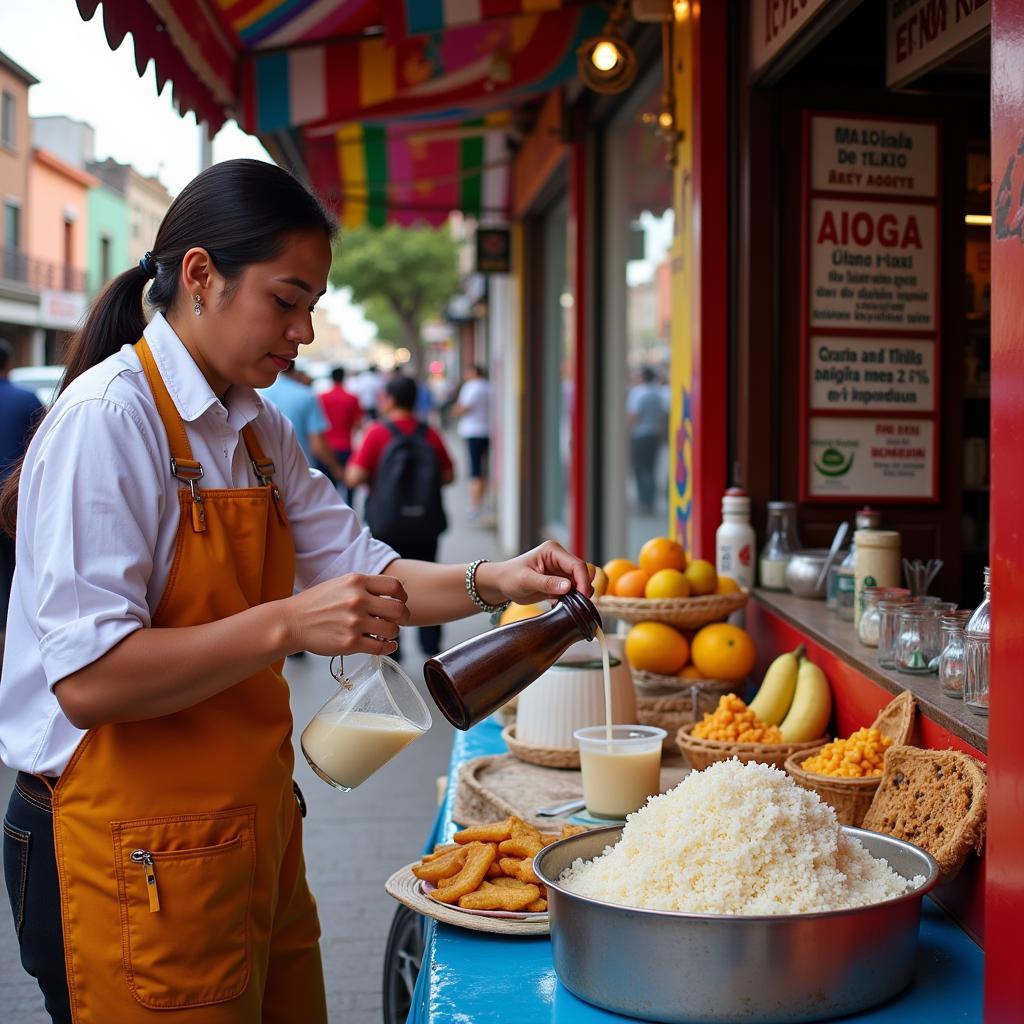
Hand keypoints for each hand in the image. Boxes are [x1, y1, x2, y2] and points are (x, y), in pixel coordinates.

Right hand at [284, 574, 409, 656]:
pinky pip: (381, 647)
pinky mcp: (350, 643)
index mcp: (357, 582)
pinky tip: (387, 645)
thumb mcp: (341, 583)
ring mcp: (354, 622)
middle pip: (399, 609)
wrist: (292, 622)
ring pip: (392, 630)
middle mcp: (357, 600)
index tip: (401, 602)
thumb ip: (365, 586)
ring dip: (393, 633)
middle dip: (403, 617)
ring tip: (386, 633)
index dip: (403, 596)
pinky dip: (389, 647)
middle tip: (400, 621)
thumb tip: (393, 595)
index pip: (395, 586)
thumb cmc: (316, 603)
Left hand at [477, 540, 592, 606]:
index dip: (583, 580)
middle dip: (583, 588)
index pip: (576, 564)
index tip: (583, 596)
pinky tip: (563, 605)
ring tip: (570, 605)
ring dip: (579, 594)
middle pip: (582, 573)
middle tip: (579, 604)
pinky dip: (572, 598)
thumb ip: (547, 583)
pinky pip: (574, 590)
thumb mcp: (526, 580)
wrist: (502, 584)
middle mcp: (560, 558)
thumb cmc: (510, 577)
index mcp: (553, 551)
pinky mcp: (560, 581)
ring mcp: (561, 570)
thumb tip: (569, 586)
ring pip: (580, 582)